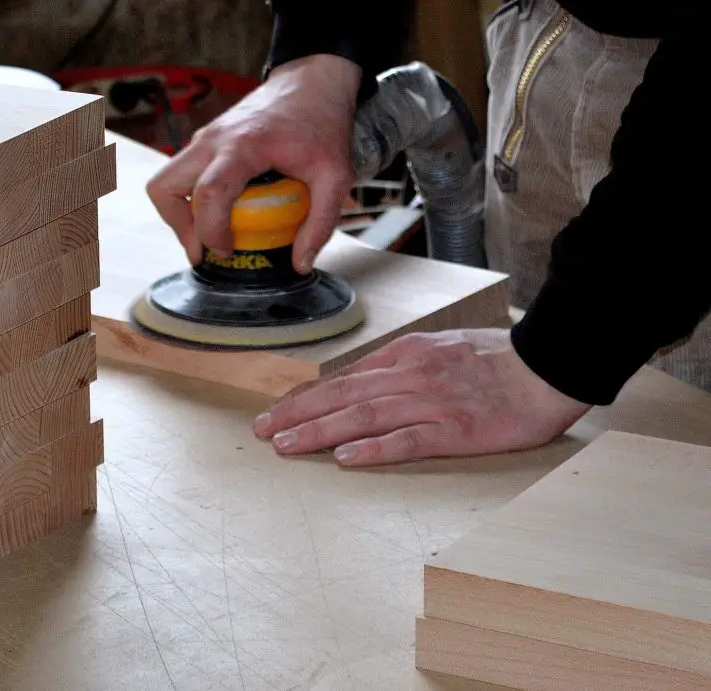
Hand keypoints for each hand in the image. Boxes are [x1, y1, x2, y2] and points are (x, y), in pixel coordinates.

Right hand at [145, 54, 360, 272]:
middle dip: (179, 226)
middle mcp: (213, 140)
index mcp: (242, 146)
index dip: (209, 231)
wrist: (313, 82)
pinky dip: (190, 200)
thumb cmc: (322, 122)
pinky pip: (181, 175)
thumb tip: (300, 263)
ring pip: (165, 182)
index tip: (226, 251)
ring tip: (208, 234)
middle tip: (205, 248)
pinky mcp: (206, 141)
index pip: (208, 193)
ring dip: (179, 214)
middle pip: (164, 187)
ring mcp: (204, 138)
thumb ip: (321, 221)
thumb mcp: (335, 175)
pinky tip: (219, 212)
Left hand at [251, 328, 590, 466]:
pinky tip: (345, 459)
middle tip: (261, 430)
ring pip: (363, 417)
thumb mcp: (438, 349)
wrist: (547, 365)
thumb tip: (361, 381)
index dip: (306, 396)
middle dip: (296, 413)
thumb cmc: (495, 361)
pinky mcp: (456, 429)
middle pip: (342, 396)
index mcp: (405, 356)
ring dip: (319, 431)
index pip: (344, 379)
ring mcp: (432, 403)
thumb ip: (400, 365)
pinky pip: (408, 440)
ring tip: (285, 445)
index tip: (275, 410)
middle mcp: (410, 376)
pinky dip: (374, 449)